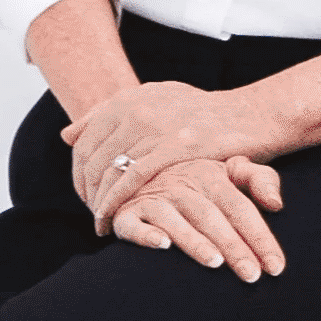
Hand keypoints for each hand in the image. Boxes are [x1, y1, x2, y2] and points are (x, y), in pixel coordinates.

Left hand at [64, 76, 280, 226]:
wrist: (253, 115)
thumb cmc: (205, 114)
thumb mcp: (155, 101)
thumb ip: (110, 115)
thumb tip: (67, 134)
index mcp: (128, 98)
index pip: (84, 141)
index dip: (79, 173)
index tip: (85, 195)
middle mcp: (136, 108)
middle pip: (92, 158)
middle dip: (86, 191)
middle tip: (93, 214)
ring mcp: (155, 126)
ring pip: (109, 170)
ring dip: (99, 201)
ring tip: (101, 222)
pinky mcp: (175, 146)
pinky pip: (132, 179)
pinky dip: (116, 202)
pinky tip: (111, 220)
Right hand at [102, 154, 290, 278]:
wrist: (138, 171)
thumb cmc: (195, 180)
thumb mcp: (228, 171)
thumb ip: (259, 180)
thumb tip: (277, 204)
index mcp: (210, 177)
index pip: (241, 208)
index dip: (260, 236)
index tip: (276, 266)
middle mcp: (181, 187)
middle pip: (212, 217)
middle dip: (234, 246)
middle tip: (252, 274)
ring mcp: (152, 200)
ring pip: (176, 221)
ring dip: (195, 241)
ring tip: (215, 262)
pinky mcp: (124, 214)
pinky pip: (133, 224)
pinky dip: (145, 234)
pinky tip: (162, 246)